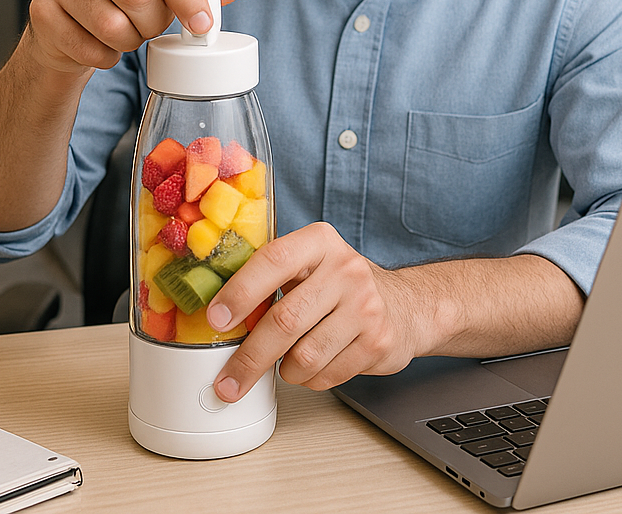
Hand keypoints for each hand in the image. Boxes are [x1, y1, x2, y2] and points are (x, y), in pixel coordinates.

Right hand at [27, 0, 251, 74]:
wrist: (70, 20)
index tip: (204, 24)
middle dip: (154, 20)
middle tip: (151, 22)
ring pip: (112, 24)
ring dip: (130, 39)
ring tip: (127, 30)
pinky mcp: (39, 13)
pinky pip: (89, 48)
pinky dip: (107, 56)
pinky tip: (103, 43)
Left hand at [206, 223, 421, 401]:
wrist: (405, 305)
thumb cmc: (339, 286)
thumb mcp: (309, 265)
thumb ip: (270, 278)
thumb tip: (217, 315)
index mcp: (319, 241)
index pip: (273, 260)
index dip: (240, 291)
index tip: (215, 319)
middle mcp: (346, 268)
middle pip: (285, 320)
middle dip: (249, 357)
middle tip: (227, 381)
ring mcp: (366, 305)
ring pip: (304, 356)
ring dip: (286, 370)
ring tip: (286, 363)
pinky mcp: (378, 341)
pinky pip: (327, 375)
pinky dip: (310, 379)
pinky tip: (314, 366)